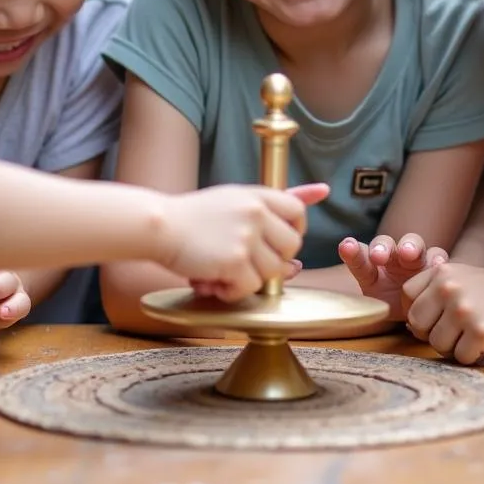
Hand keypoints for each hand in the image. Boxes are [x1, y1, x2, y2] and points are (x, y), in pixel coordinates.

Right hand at [160, 182, 328, 301]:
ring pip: (273, 272)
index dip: (291, 232)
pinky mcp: (234, 260)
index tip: (273, 242)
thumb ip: (279, 200)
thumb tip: (323, 191)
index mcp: (258, 195)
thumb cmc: (195, 216)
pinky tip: (213, 282)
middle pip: (291, 247)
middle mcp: (257, 212)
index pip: (297, 212)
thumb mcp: (237, 198)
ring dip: (249, 279)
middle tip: (242, 260)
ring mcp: (247, 236)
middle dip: (271, 261)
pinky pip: (250, 288)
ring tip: (223, 272)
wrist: (159, 226)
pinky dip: (232, 292)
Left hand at [339, 233, 446, 319]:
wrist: (421, 311)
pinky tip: (437, 265)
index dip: (354, 253)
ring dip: (410, 247)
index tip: (347, 247)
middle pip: (387, 244)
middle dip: (382, 248)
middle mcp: (393, 257)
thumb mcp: (373, 306)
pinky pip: (438, 258)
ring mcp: (415, 259)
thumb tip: (338, 313)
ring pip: (414, 245)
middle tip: (379, 256)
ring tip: (408, 254)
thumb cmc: (391, 304)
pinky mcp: (436, 267)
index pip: (361, 258)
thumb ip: (358, 304)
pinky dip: (437, 260)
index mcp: (373, 267)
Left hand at [403, 263, 483, 363]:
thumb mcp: (463, 279)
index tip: (435, 318)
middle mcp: (448, 287)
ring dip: (454, 347)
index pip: (406, 297)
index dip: (417, 312)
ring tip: (474, 334)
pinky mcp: (480, 331)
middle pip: (416, 324)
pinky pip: (460, 357)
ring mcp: (463, 308)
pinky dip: (473, 355)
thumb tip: (409, 324)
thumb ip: (435, 292)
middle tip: (456, 332)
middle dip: (433, 334)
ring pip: (436, 344)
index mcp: (442, 271)